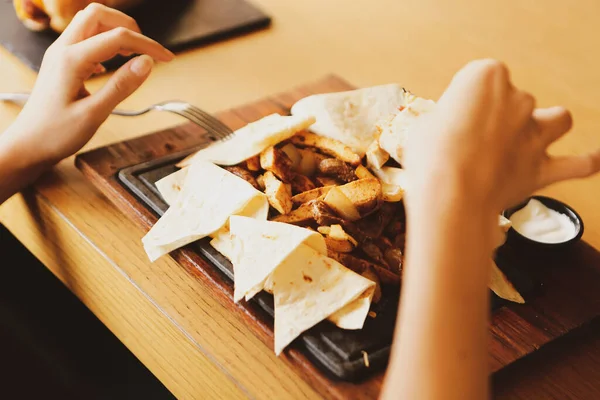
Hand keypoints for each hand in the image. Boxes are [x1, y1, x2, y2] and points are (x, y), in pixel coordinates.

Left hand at [7, 3, 173, 165]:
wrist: (28, 145)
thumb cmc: (56, 135)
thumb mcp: (94, 114)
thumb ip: (121, 86)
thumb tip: (147, 62)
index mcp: (72, 61)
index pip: (118, 38)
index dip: (147, 45)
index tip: (167, 58)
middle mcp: (62, 50)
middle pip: (99, 15)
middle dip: (128, 26)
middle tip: (147, 49)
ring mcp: (59, 54)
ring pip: (90, 23)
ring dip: (115, 31)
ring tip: (133, 55)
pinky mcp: (60, 62)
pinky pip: (84, 39)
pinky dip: (104, 43)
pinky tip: (112, 66)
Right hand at [403, 59, 599, 211]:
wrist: (449, 195)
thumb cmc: (430, 157)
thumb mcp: (421, 128)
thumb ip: (440, 123)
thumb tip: (439, 132)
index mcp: (486, 77)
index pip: (480, 77)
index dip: (465, 99)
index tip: (452, 117)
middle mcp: (518, 98)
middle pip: (514, 99)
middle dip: (497, 116)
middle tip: (472, 141)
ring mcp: (535, 133)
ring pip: (556, 120)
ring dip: (546, 126)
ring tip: (528, 138)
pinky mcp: (543, 167)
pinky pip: (578, 163)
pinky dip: (585, 162)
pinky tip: (593, 159)